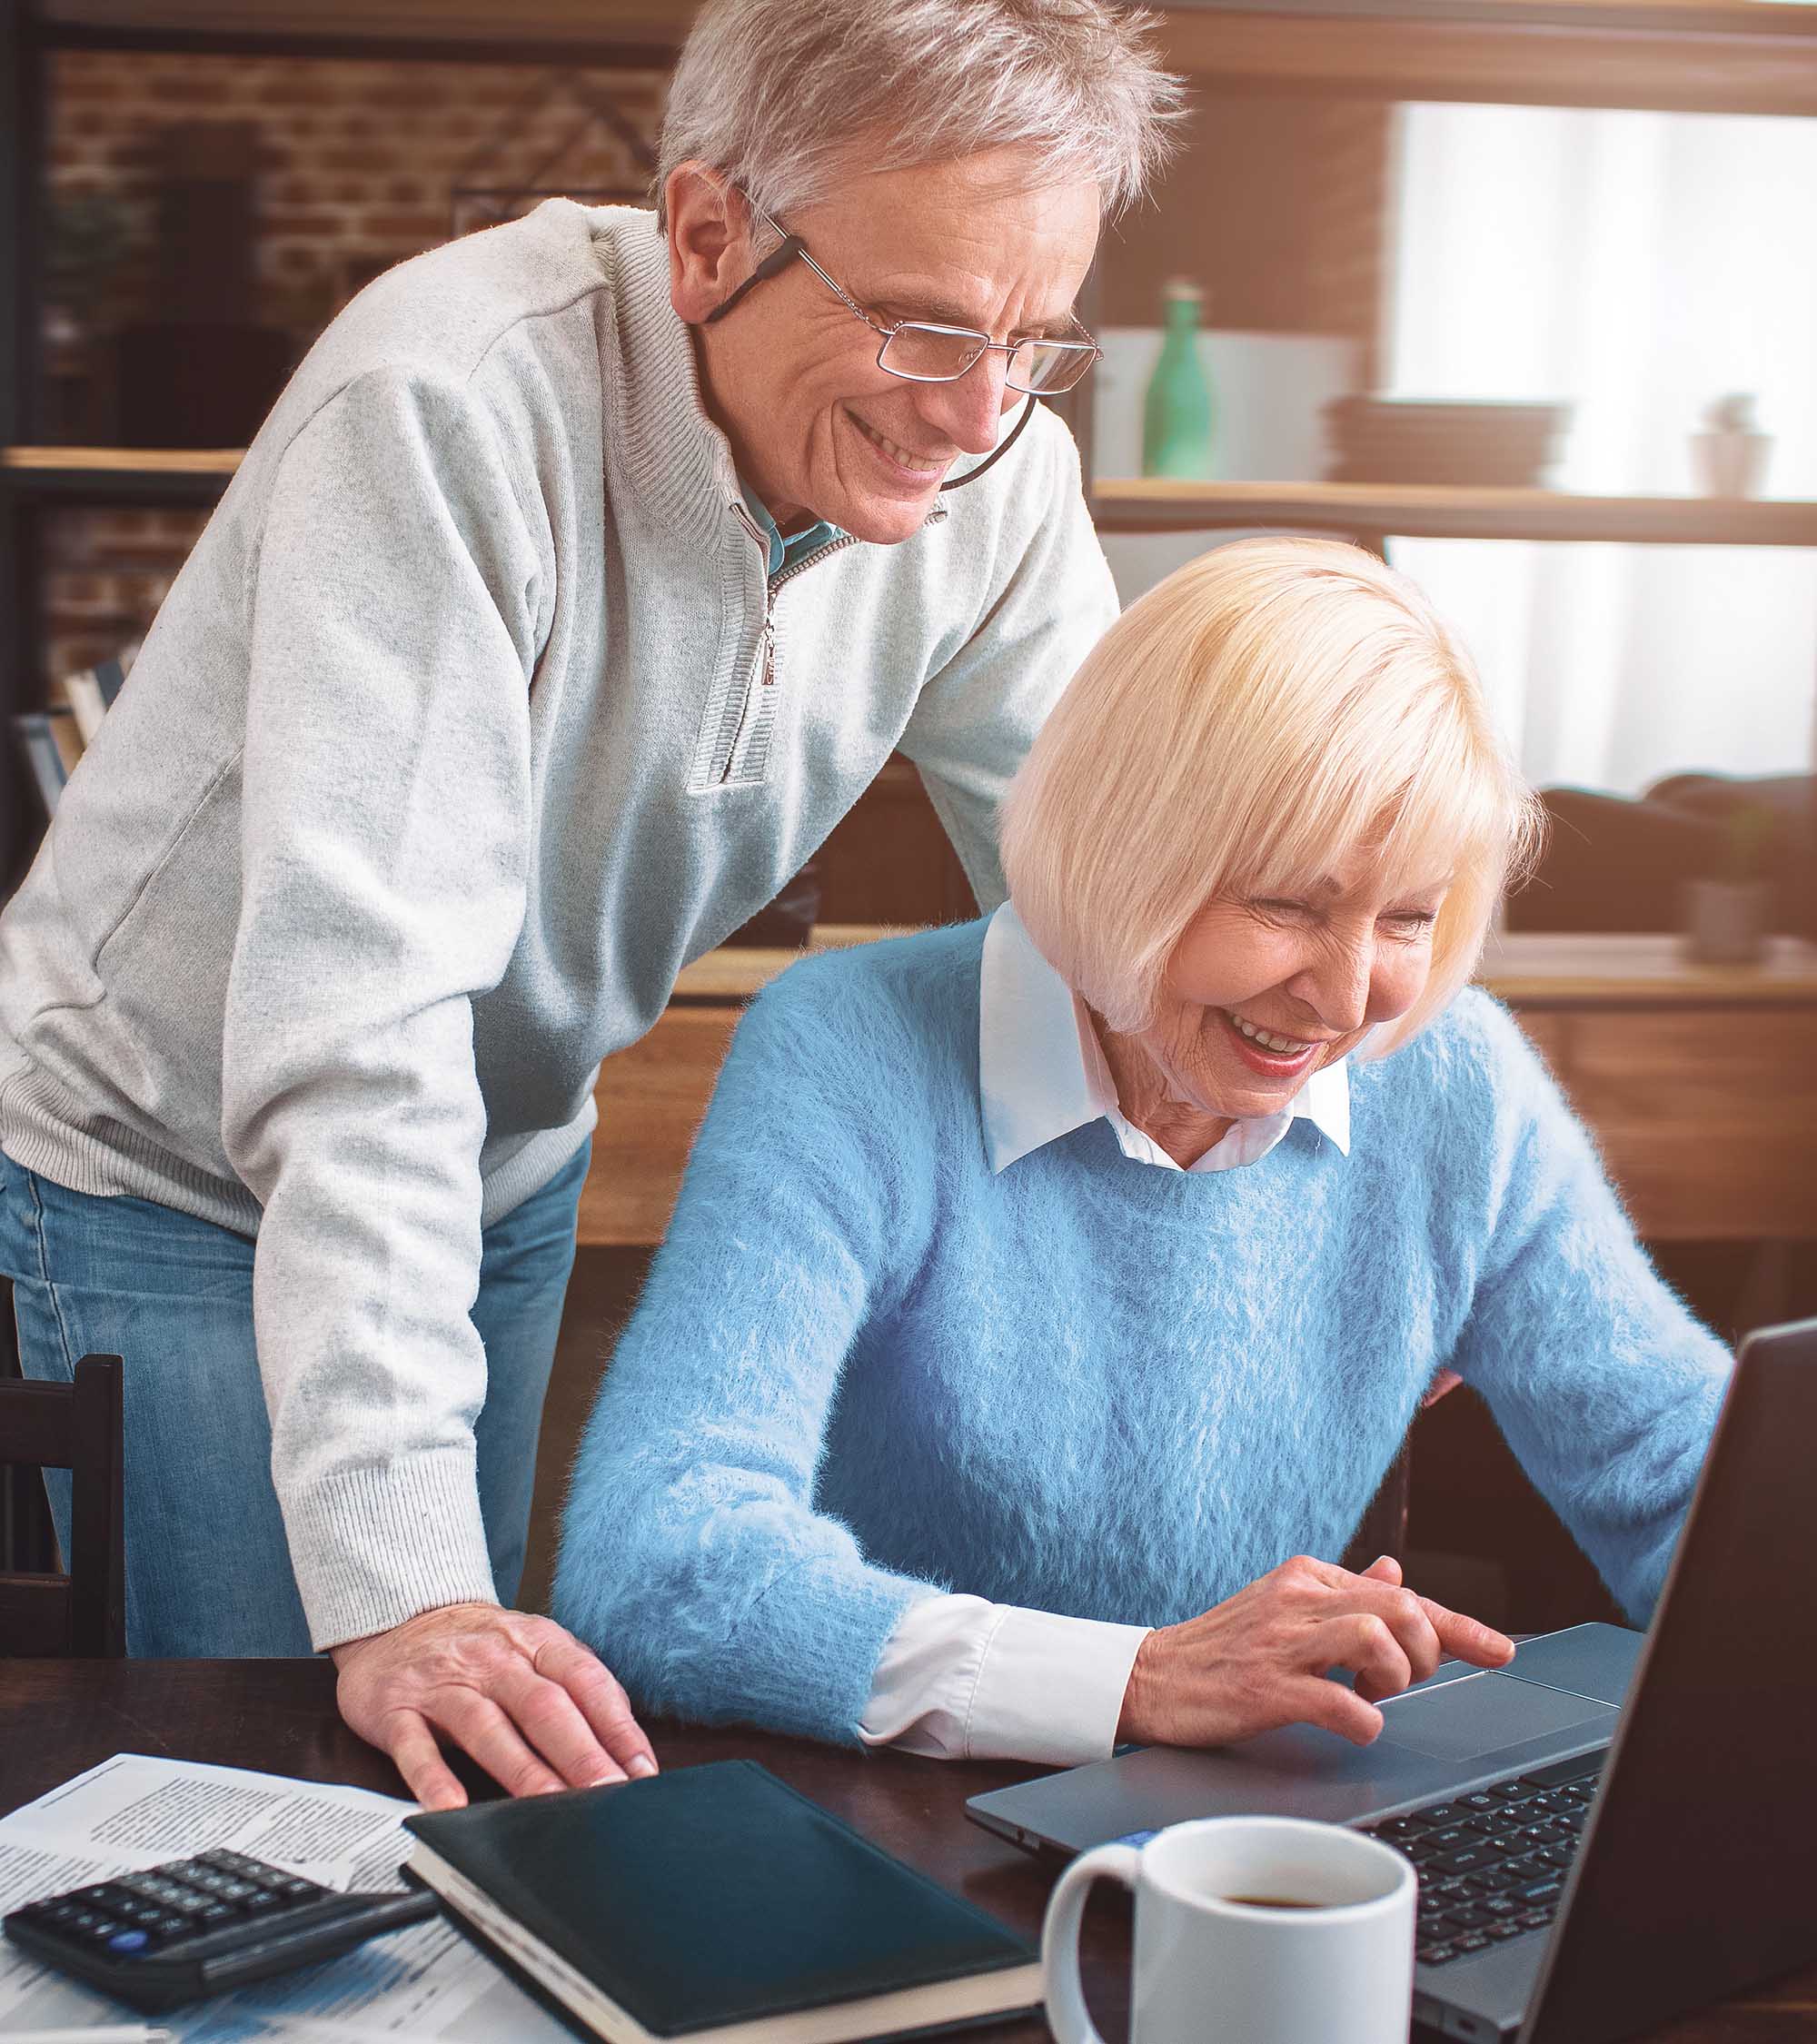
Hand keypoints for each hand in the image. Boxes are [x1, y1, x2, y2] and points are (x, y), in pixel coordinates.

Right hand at [331, 1601, 657, 1809]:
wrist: (396, 1619)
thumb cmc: (479, 1648)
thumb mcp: (533, 1647)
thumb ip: (578, 1683)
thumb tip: (626, 1736)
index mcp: (534, 1642)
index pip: (585, 1682)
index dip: (616, 1727)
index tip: (641, 1771)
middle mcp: (492, 1660)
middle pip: (543, 1706)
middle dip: (580, 1753)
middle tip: (607, 1794)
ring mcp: (443, 1684)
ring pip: (487, 1728)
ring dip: (523, 1770)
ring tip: (551, 1805)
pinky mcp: (396, 1710)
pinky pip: (415, 1747)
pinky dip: (433, 1778)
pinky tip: (451, 1807)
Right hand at [1117, 1554, 1513, 1749]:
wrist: (1150, 1678)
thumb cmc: (1222, 1650)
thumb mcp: (1283, 1606)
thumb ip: (1343, 1591)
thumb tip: (1395, 1569)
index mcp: (1308, 1576)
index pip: (1403, 1592)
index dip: (1461, 1625)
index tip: (1500, 1650)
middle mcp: (1297, 1598)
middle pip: (1400, 1607)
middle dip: (1426, 1652)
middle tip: (1403, 1683)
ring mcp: (1279, 1641)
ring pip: (1376, 1637)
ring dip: (1395, 1678)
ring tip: (1373, 1697)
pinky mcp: (1263, 1686)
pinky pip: (1339, 1701)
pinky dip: (1364, 1721)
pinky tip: (1354, 1725)